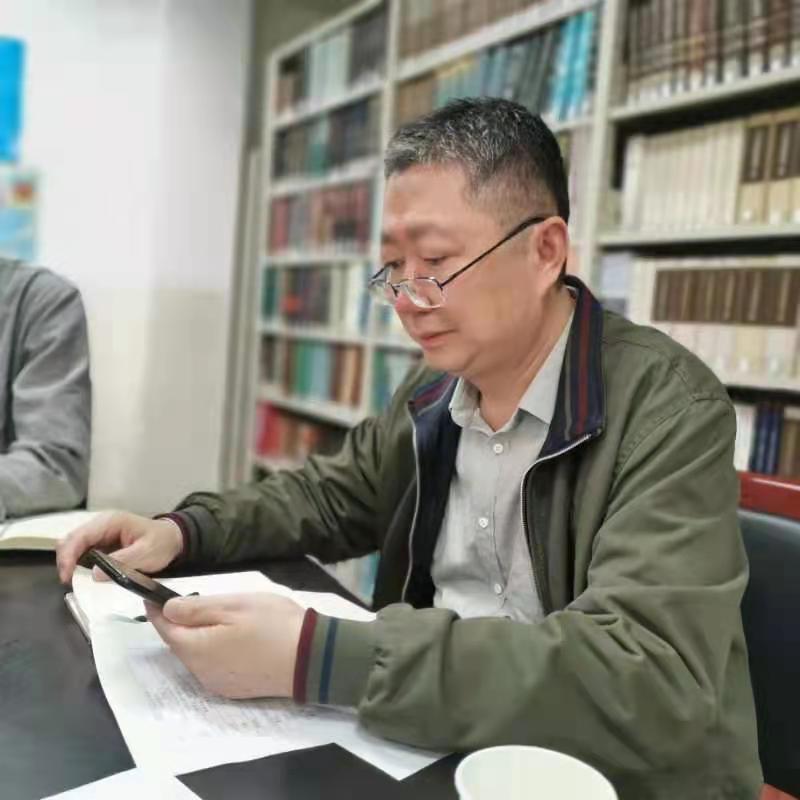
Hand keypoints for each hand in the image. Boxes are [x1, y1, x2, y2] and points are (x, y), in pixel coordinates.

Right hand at [56, 511, 182, 583]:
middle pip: (72, 540)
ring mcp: (100, 534)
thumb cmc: (161, 543)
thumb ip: (122, 562)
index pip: (80, 536)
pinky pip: (84, 553)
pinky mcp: (102, 544)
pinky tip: (83, 576)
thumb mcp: (146, 553)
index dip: (69, 556)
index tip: (67, 576)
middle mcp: (101, 525)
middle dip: (66, 560)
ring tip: (74, 580)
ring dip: (71, 563)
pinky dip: (79, 564)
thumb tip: (94, 574)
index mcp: (111, 522)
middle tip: (69, 581)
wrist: (173, 540)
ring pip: (74, 546)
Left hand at [146, 593, 305, 698]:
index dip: (156, 611)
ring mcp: (218, 684)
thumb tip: (165, 609)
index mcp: (197, 650)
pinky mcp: (234, 689)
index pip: (165, 629)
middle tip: (192, 600)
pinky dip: (213, 650)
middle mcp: (201, 673)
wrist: (311, 658)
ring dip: (198, 637)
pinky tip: (232, 638)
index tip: (152, 594)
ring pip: (196, 656)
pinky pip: (212, 666)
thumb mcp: (234, 605)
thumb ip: (196, 608)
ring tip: (218, 617)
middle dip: (180, 624)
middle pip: (180, 644)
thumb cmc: (272, 624)